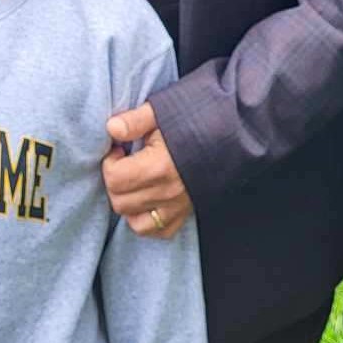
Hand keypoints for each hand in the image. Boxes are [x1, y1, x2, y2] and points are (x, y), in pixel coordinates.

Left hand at [102, 102, 192, 237]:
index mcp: (159, 166)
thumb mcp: (163, 111)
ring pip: (133, 220)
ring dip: (127, 201)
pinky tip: (146, 200)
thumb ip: (135, 121)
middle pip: (120, 201)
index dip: (110, 162)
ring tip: (134, 180)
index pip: (115, 178)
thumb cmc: (196, 118)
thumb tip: (111, 128)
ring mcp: (177, 207)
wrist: (233, 131)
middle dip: (115, 181)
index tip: (119, 149)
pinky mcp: (186, 214)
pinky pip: (156, 231)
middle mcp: (168, 192)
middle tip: (125, 162)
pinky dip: (145, 219)